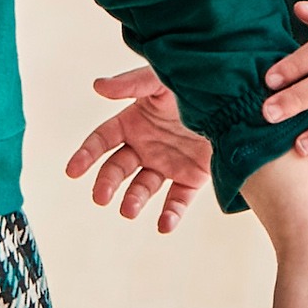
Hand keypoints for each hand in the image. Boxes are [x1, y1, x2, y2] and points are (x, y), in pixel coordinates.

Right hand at [65, 65, 211, 231]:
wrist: (235, 99)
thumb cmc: (193, 84)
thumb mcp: (162, 81)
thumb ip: (132, 84)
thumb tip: (97, 86)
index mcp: (133, 122)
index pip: (102, 140)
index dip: (86, 155)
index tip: (73, 171)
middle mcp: (146, 146)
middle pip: (118, 168)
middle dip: (107, 183)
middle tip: (100, 197)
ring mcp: (167, 164)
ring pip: (143, 187)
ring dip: (133, 200)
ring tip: (128, 210)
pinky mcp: (190, 178)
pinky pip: (177, 200)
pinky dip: (170, 215)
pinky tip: (163, 225)